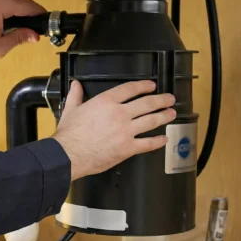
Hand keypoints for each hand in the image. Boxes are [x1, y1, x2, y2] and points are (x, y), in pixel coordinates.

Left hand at [0, 0, 44, 62]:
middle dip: (26, 16)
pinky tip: (2, 23)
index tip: (47, 25)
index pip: (29, 6)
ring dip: (14, 13)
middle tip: (31, 33)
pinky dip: (3, 9)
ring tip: (14, 30)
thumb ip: (18, 38)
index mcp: (0, 1)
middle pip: (20, 2)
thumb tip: (33, 35)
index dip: (40, 16)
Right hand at [52, 80, 176, 179]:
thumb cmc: (69, 135)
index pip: (130, 89)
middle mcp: (119, 114)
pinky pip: (148, 143)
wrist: (69, 155)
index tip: (151, 85)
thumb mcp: (71, 110)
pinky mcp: (128, 148)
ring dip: (164, 116)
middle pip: (146, 103)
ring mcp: (126, 131)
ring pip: (151, 121)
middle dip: (161, 100)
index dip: (143, 86)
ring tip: (171, 113)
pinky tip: (163, 139)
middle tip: (169, 99)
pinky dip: (158, 141)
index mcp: (105, 102)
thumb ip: (76, 95)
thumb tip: (76, 85)